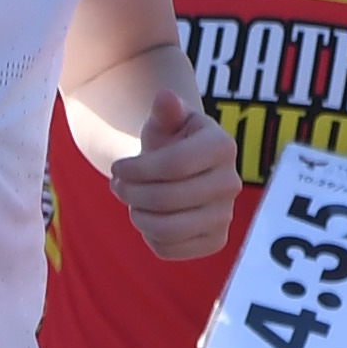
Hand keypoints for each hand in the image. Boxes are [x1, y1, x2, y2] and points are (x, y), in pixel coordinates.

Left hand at [112, 87, 239, 264]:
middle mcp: (231, 183)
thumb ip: (164, 110)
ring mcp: (226, 215)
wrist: (183, 169)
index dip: (135, 170)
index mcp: (222, 146)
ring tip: (131, 201)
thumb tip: (165, 97)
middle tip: (117, 185)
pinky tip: (149, 218)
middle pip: (166, 199)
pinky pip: (170, 250)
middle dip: (130, 193)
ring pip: (166, 228)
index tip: (115, 168)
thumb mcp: (165, 121)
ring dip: (137, 216)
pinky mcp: (215, 241)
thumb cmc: (170, 140)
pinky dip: (149, 236)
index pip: (173, 165)